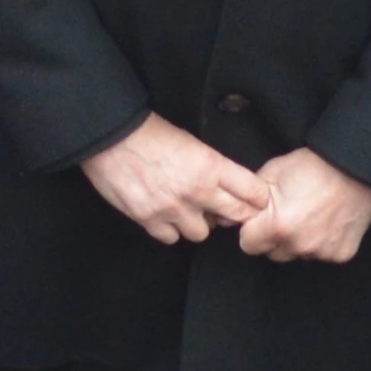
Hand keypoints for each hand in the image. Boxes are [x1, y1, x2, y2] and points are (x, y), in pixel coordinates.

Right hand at [78, 114, 268, 245]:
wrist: (112, 135)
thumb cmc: (151, 133)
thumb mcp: (192, 143)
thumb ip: (212, 168)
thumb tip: (227, 188)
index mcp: (211, 166)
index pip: (253, 192)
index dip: (257, 199)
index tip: (255, 201)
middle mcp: (197, 190)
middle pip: (235, 217)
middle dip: (235, 215)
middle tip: (227, 211)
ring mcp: (172, 208)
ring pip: (202, 233)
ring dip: (198, 223)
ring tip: (188, 210)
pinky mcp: (149, 219)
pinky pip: (171, 238)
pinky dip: (170, 229)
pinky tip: (166, 216)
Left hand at [235, 147, 370, 264]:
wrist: (355, 165)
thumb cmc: (313, 166)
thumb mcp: (273, 173)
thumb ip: (250, 198)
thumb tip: (232, 215)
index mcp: (277, 226)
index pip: (248, 245)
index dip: (252, 230)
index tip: (261, 219)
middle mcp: (299, 245)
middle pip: (273, 253)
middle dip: (274, 238)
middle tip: (287, 215)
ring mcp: (322, 252)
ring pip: (297, 255)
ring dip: (298, 242)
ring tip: (310, 216)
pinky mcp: (341, 254)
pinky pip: (321, 255)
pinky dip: (322, 243)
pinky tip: (327, 222)